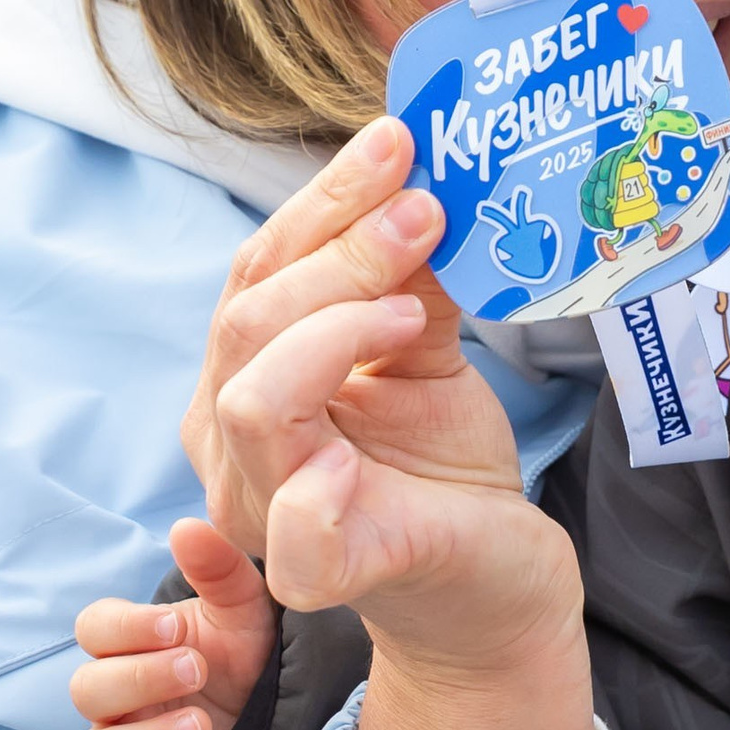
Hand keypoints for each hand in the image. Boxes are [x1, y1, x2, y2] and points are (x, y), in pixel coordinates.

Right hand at [71, 519, 278, 729]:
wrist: (278, 715)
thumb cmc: (246, 654)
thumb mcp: (246, 610)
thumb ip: (219, 570)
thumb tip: (188, 528)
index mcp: (132, 645)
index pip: (92, 630)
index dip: (123, 630)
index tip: (172, 628)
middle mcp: (117, 697)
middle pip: (86, 691)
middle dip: (138, 680)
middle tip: (198, 670)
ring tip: (202, 726)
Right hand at [187, 117, 591, 729]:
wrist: (494, 585)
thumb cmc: (443, 473)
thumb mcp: (427, 356)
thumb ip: (410, 281)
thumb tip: (420, 181)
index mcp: (245, 381)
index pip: (257, 272)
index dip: (323, 200)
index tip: (400, 143)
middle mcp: (234, 445)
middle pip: (246, 320)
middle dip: (337, 252)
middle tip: (423, 212)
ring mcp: (269, 513)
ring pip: (253, 400)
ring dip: (334, 330)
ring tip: (412, 311)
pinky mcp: (326, 572)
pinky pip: (297, 530)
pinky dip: (320, 488)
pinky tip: (363, 442)